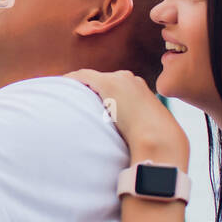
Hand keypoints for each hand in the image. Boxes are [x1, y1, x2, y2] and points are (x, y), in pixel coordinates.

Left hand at [64, 69, 189, 169]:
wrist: (160, 139)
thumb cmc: (157, 144)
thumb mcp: (149, 134)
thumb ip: (139, 133)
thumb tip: (131, 145)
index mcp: (142, 92)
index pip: (118, 87)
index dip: (103, 95)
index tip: (93, 105)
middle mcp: (132, 81)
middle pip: (105, 81)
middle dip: (90, 89)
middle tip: (73, 99)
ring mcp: (120, 80)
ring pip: (94, 78)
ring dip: (80, 85)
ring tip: (64, 92)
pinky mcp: (109, 84)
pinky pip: (84, 77)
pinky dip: (72, 79)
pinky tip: (62, 84)